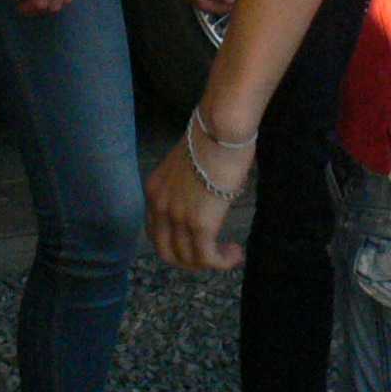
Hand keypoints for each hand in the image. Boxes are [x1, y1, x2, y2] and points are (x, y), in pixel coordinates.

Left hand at [147, 126, 250, 269]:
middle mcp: (160, 206)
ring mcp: (177, 217)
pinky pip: (206, 258)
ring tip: (231, 254)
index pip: (155, 232)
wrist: (221, 128)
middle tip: (212, 257)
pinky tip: (236, 254)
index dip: (176, 244)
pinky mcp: (200, 224)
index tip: (197, 243)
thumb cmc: (214, 136)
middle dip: (190, 261)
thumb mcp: (190, 165)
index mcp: (154, 191)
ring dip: (211, 262)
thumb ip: (191, 184)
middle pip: (166, 252)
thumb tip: (210, 195)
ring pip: (187, 259)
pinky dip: (222, 262)